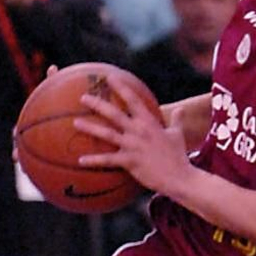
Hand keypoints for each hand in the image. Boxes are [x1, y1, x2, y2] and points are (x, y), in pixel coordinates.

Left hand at [72, 73, 188, 193]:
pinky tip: (80, 160)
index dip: (121, 87)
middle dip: (98, 104)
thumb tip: (181, 109)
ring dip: (90, 128)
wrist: (179, 177)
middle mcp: (139, 131)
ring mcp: (132, 146)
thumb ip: (177, 120)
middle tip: (83, 97)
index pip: (133, 100)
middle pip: (114, 114)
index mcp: (149, 122)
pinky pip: (107, 160)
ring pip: (107, 134)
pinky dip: (93, 160)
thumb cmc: (178, 156)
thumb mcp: (178, 135)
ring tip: (75, 123)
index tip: (110, 77)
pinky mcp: (129, 161)